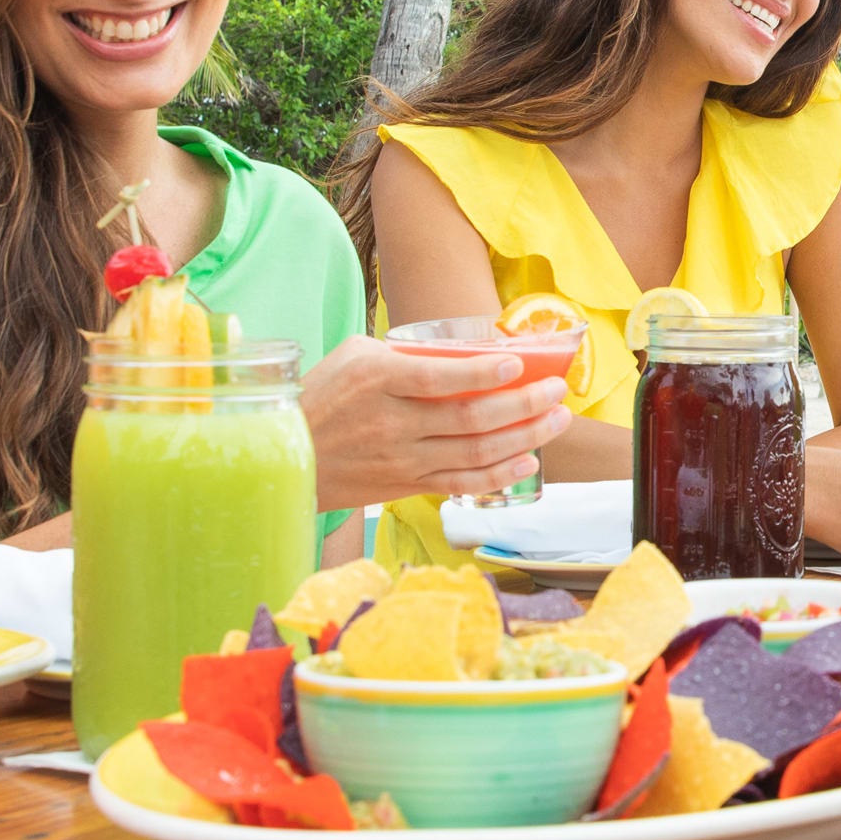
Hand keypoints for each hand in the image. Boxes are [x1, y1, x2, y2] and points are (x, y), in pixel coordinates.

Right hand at [299, 335, 568, 512]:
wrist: (282, 457)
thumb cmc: (322, 396)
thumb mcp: (354, 356)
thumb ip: (405, 352)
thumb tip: (462, 352)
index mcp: (377, 381)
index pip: (441, 378)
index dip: (484, 374)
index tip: (518, 366)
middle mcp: (392, 423)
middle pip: (470, 419)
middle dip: (523, 405)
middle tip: (558, 392)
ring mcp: (400, 460)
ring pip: (474, 453)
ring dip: (524, 438)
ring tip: (557, 421)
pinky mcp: (404, 486)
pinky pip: (461, 483)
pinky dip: (498, 476)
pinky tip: (527, 462)